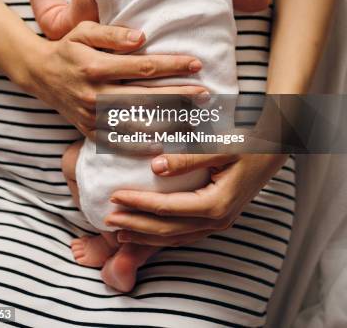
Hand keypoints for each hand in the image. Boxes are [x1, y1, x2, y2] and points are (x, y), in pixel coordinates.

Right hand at [24, 21, 206, 138]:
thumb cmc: (68, 49)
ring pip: (137, 124)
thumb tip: (142, 38)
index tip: (196, 64)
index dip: (172, 66)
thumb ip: (112, 35)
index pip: (143, 68)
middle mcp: (94, 95)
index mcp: (95, 67)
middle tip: (206, 95)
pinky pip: (120, 143)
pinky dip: (144, 145)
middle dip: (179, 96)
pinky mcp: (90, 132)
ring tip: (196, 119)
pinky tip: (166, 143)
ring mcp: (92, 118)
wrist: (40, 75)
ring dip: (168, 123)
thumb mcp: (84, 31)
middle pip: (146, 98)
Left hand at [106, 152, 288, 244]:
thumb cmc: (247, 144)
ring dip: (146, 235)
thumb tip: (154, 167)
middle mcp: (217, 220)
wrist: (274, 150)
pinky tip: (146, 231)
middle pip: (168, 230)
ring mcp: (219, 223)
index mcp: (216, 204)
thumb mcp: (220, 147)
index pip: (167, 208)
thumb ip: (188, 159)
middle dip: (136, 225)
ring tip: (119, 231)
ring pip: (175, 237)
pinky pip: (185, 234)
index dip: (139, 203)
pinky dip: (162, 235)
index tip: (114, 196)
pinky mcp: (218, 219)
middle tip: (108, 220)